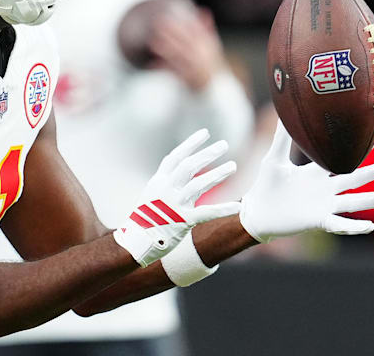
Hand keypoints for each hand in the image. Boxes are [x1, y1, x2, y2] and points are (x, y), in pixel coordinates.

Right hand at [114, 129, 239, 266]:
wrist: (135, 241)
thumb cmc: (145, 219)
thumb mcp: (152, 195)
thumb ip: (168, 183)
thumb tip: (183, 171)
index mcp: (159, 181)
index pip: (176, 157)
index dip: (190, 143)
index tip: (205, 133)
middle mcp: (166, 189)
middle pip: (189, 165)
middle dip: (207, 154)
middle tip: (224, 144)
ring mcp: (174, 205)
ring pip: (198, 184)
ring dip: (217, 174)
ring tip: (233, 166)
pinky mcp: (183, 221)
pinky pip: (206, 213)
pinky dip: (222, 209)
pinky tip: (238, 206)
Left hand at [150, 5, 223, 90]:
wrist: (213, 90)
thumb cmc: (209, 64)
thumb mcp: (211, 47)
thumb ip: (206, 29)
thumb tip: (203, 10)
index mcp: (209, 47)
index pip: (196, 32)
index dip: (183, 23)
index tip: (168, 16)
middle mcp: (204, 57)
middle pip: (187, 43)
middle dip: (173, 33)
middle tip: (158, 23)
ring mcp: (197, 69)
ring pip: (180, 58)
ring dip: (166, 49)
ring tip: (152, 42)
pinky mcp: (190, 82)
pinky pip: (175, 74)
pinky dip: (164, 69)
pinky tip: (152, 64)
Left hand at [239, 120, 373, 242]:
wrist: (257, 212)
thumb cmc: (266, 185)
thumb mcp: (274, 158)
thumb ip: (281, 138)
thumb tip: (282, 112)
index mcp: (315, 173)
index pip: (339, 160)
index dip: (355, 151)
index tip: (373, 138)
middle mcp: (324, 189)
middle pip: (353, 179)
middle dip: (373, 173)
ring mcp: (323, 206)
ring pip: (352, 202)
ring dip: (371, 200)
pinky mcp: (317, 221)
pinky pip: (339, 224)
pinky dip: (354, 227)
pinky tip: (369, 226)